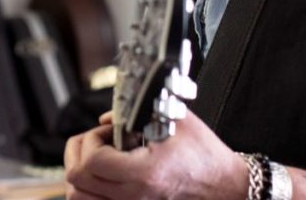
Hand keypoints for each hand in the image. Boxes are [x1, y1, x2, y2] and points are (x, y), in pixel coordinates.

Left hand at [63, 109, 246, 199]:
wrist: (228, 189)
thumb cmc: (207, 157)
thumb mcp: (177, 121)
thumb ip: (137, 113)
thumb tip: (105, 119)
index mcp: (145, 173)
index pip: (91, 163)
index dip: (91, 141)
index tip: (107, 132)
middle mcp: (135, 197)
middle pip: (76, 182)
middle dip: (79, 154)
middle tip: (98, 142)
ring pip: (79, 198)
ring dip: (81, 175)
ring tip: (99, 159)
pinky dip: (90, 191)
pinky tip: (104, 176)